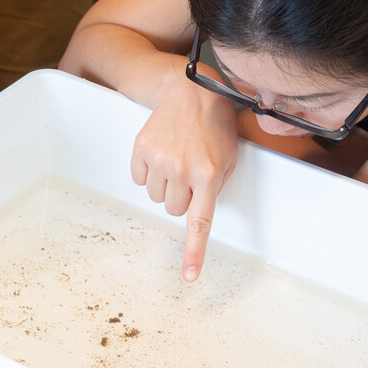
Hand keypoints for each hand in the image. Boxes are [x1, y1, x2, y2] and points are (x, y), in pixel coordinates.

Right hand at [130, 73, 237, 281]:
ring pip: (155, 196)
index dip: (194, 252)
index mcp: (209, 174)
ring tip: (175, 158)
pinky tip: (160, 152)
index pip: (200, 222)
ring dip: (164, 184)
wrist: (189, 91)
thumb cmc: (213, 126)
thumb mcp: (228, 157)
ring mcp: (160, 159)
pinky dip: (148, 171)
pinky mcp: (141, 149)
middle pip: (173, 209)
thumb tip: (198, 214)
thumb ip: (216, 187)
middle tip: (188, 174)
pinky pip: (139, 179)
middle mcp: (183, 169)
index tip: (188, 276)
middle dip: (180, 197)